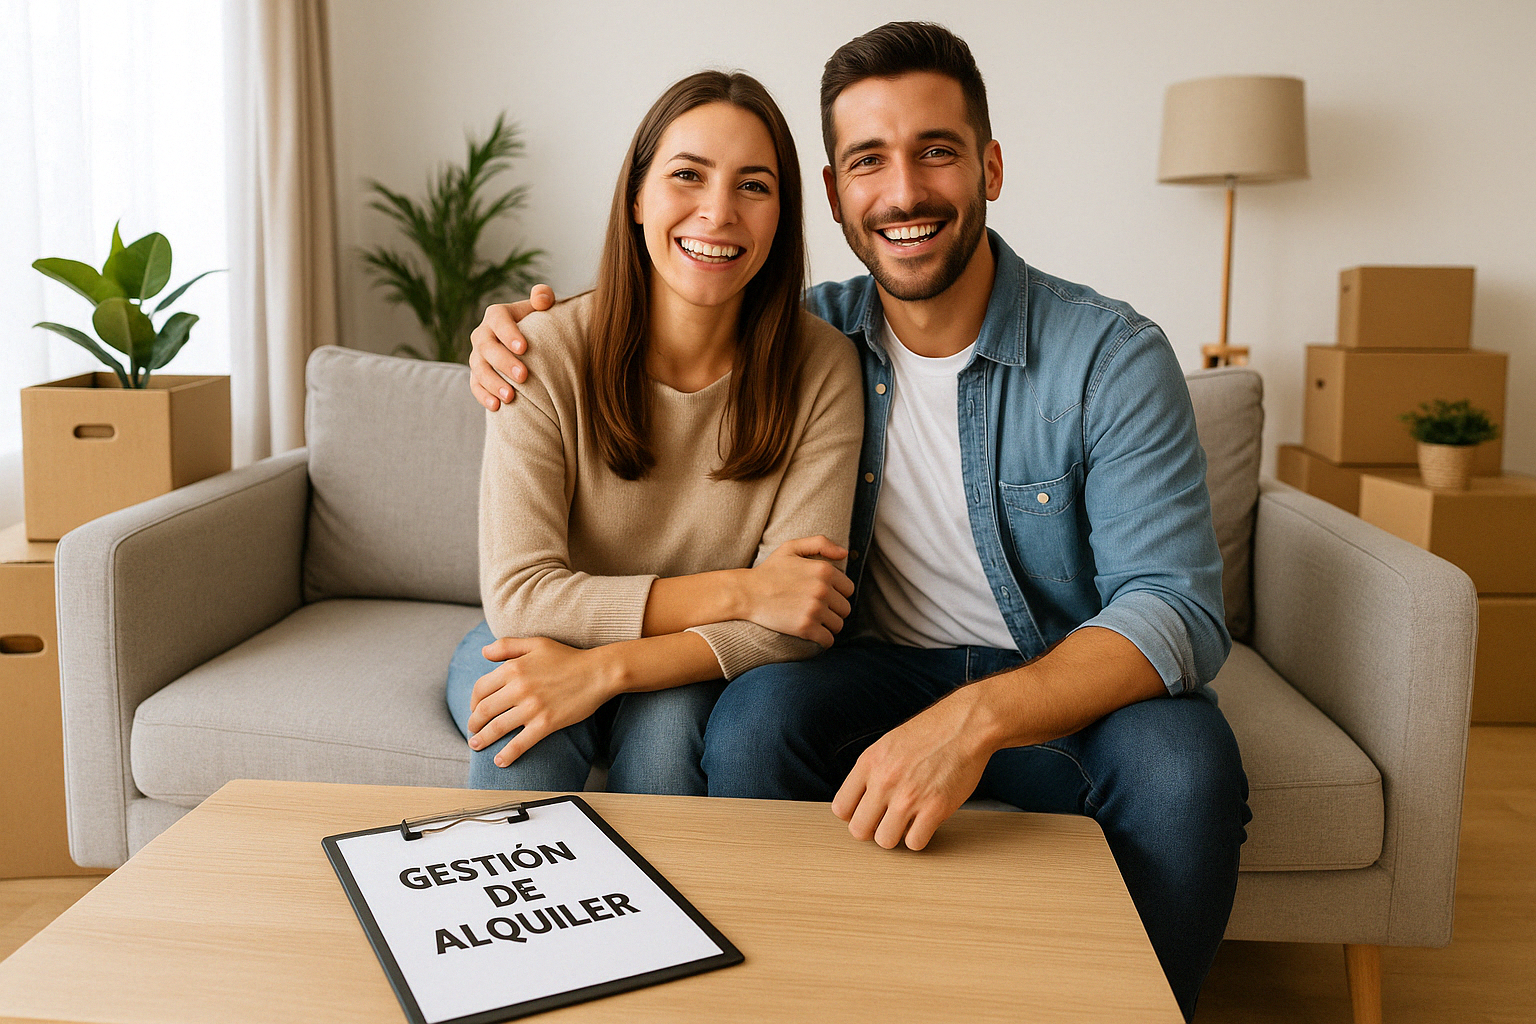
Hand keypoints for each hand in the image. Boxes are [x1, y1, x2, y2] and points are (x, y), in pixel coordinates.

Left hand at [466, 635, 616, 765]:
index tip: (475, 709)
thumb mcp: (536, 643)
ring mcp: (532, 707)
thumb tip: (483, 652)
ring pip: (497, 728)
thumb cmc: (568, 657)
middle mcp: (518, 688)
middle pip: (484, 710)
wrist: (598, 672)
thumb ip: (507, 645)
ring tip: (477, 745)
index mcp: (513, 668)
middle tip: (472, 731)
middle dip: (473, 723)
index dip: (472, 702)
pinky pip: (521, 743)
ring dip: (483, 739)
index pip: (480, 688)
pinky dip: (507, 754)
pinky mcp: (546, 723)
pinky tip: (500, 761)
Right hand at [469, 284, 554, 410]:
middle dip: (503, 362)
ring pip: (479, 369)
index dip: (508, 333)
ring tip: (510, 397)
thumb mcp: (542, 308)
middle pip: (487, 347)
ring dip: (493, 383)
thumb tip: (542, 298)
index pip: (498, 320)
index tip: (524, 347)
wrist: (528, 345)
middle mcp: (483, 334)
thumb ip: (543, 297)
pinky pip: (475, 386)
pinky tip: (497, 406)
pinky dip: (484, 396)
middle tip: (523, 376)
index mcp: (497, 315)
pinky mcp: (477, 375)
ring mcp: (478, 356)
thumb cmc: (538, 323)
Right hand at [743, 536, 854, 647]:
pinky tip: (814, 635)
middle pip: (845, 609)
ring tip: (814, 622)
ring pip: (838, 625)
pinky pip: (828, 640)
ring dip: (828, 626)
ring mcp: (814, 609)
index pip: (848, 589)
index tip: (824, 596)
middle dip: (834, 611)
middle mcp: (823, 590)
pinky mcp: (805, 627)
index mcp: (824, 570)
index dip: (837, 594)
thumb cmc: (769, 571)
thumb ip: (821, 543)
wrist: (747, 593)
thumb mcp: (792, 548)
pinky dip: (823, 640)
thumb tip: (845, 554)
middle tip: (817, 610)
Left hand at [831, 690, 994, 850]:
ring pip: (885, 841)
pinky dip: (919, 837)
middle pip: (859, 830)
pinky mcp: (935, 808)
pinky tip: (925, 822)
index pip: (840, 808)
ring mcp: (909, 796)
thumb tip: (859, 802)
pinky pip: (915, 843)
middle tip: (886, 822)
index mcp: (869, 762)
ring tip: (907, 822)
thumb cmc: (930, 733)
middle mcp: (884, 780)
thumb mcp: (887, 744)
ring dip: (896, 836)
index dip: (854, 815)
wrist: (965, 725)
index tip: (867, 812)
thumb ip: (871, 771)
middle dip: (872, 830)